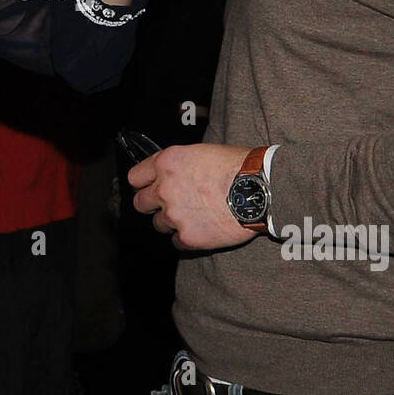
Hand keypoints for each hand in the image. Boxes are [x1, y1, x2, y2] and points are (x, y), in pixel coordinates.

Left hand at [127, 143, 258, 250]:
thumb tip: (171, 172)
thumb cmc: (237, 166)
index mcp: (166, 164)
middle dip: (152, 205)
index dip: (143, 183)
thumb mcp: (201, 152)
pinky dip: (187, 238)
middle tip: (170, 204)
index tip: (149, 187)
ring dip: (171, 222)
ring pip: (159, 224)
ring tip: (194, 215)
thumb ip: (179, 164)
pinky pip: (177, 242)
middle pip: (140, 204)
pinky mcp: (188, 237)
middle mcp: (164, 189)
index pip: (135, 177)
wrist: (259, 190)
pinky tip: (203, 228)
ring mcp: (174, 215)